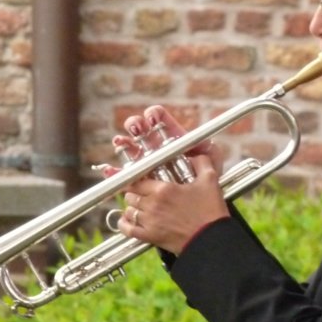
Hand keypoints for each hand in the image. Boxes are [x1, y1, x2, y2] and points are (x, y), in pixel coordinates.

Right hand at [96, 104, 223, 178]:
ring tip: (120, 142)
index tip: (152, 117)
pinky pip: (123, 175)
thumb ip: (209, 152)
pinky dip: (114, 172)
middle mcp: (156, 148)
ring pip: (129, 149)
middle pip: (140, 130)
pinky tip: (110, 169)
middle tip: (137, 129)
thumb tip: (205, 143)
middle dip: (136, 125)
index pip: (160, 120)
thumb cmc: (204, 181)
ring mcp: (145, 163)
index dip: (154, 115)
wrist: (196, 206)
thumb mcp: (211, 164)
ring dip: (123, 143)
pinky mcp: (136, 181)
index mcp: (171, 139)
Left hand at [117, 154, 228, 254]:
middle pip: (131, 195)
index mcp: (164, 189)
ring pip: (129, 211)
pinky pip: (128, 229)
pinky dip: (124, 225)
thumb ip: (201, 163)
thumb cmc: (210, 211)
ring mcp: (150, 221)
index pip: (138, 181)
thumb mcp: (210, 180)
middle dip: (135, 194)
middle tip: (141, 194)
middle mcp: (153, 204)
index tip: (138, 181)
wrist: (211, 239)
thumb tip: (195, 156)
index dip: (136, 180)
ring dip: (132, 208)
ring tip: (137, 207)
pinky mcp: (150, 236)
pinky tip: (126, 221)